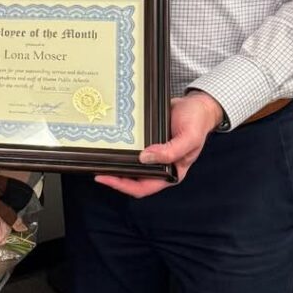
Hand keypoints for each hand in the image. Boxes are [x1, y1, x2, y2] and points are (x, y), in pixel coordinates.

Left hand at [94, 91, 223, 198]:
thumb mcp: (189, 137)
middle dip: (115, 176)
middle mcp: (160, 166)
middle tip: (96, 167)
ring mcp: (153, 154)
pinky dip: (122, 149)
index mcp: (172, 172)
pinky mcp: (147, 142)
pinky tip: (110, 143)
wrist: (197, 105)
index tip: (105, 177)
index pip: (144, 187)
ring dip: (116, 164)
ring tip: (99, 157)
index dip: (123, 186)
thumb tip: (145, 158)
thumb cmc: (197, 122)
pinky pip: (132, 150)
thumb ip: (171, 151)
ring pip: (131, 165)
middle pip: (133, 179)